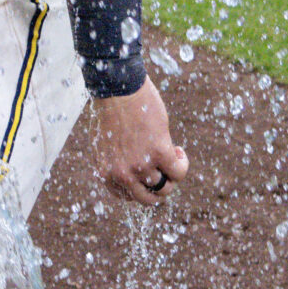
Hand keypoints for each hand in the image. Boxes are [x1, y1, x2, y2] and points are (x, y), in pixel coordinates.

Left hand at [90, 79, 187, 207]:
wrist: (117, 89)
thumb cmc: (111, 110)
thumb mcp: (105, 143)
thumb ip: (115, 161)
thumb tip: (134, 173)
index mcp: (105, 172)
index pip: (126, 196)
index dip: (140, 187)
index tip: (147, 173)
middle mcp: (121, 174)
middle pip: (147, 199)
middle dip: (158, 188)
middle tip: (163, 170)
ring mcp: (140, 166)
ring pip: (165, 188)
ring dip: (172, 175)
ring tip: (171, 156)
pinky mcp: (159, 153)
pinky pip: (178, 172)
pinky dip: (182, 164)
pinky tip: (178, 151)